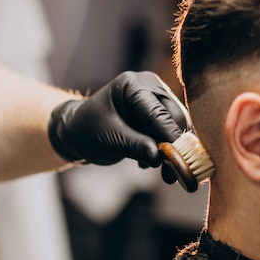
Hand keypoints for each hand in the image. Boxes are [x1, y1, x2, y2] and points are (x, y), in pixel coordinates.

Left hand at [48, 71, 190, 169]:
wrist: (77, 132)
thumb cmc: (87, 131)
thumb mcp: (110, 140)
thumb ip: (136, 147)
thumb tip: (159, 158)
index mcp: (133, 85)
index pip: (159, 113)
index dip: (171, 138)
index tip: (182, 160)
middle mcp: (148, 86)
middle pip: (174, 118)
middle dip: (174, 147)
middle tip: (172, 174)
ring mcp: (154, 99)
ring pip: (174, 127)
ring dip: (170, 151)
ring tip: (160, 172)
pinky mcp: (156, 114)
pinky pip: (168, 132)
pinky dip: (162, 150)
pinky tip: (146, 161)